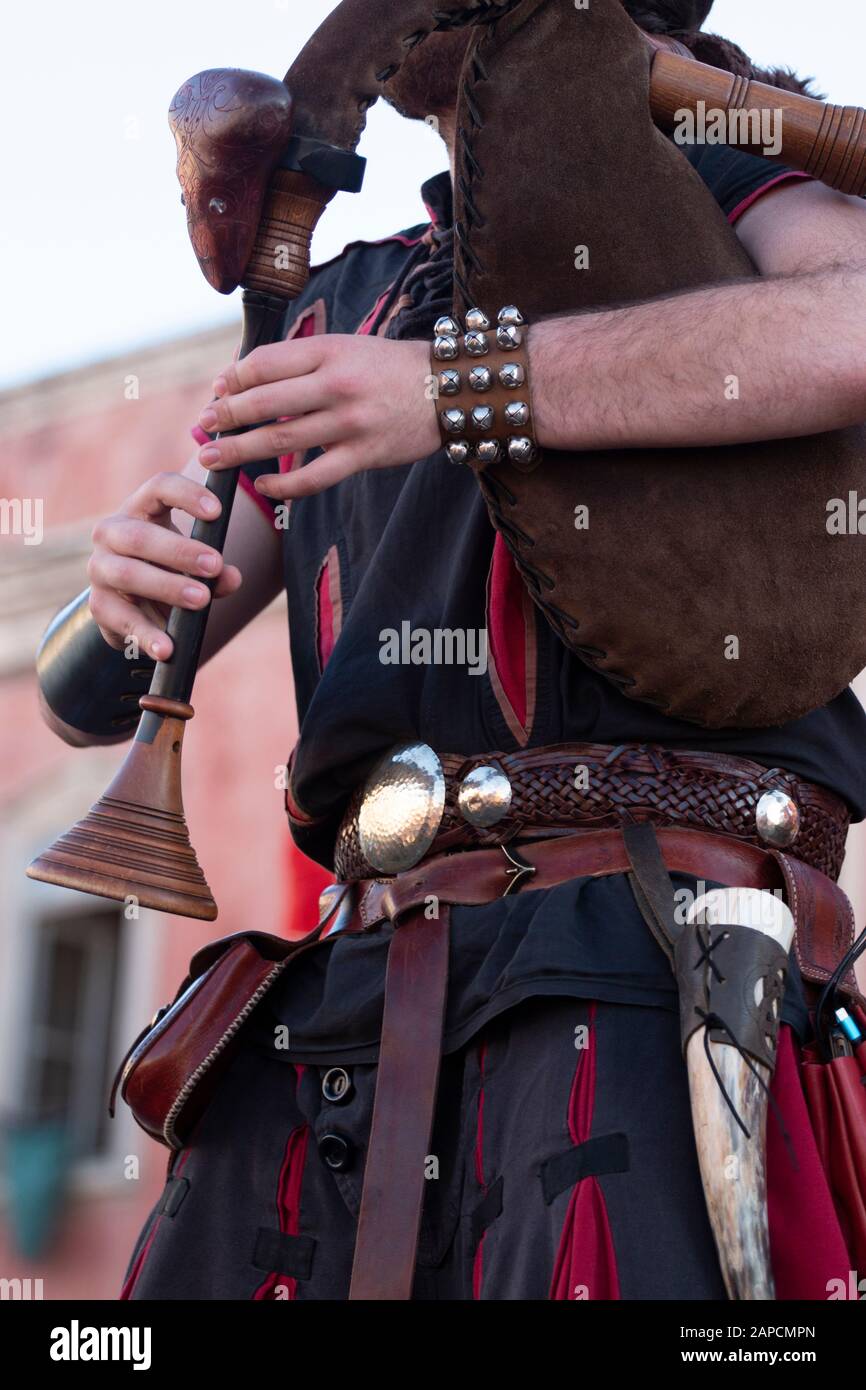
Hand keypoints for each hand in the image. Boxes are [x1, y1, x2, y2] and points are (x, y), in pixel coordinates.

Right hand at [87, 473, 241, 660]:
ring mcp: (100, 568)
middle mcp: (112, 533)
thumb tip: (232, 577)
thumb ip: (215, 570)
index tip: (217, 510)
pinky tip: (168, 648)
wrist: (133, 605)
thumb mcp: (195, 566)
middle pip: (140, 535)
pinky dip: (147, 634)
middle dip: (180, 550)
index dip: (186, 494)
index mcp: (140, 510)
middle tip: (215, 564)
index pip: (159, 487)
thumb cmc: (169, 570)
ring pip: (129, 574)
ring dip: (167, 586)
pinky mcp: (98, 605)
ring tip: (201, 599)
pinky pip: (122, 619)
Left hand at [195, 334, 439, 498]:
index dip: (232, 380)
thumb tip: (244, 380)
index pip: (264, 364)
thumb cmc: (389, 368)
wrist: (448, 388)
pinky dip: (283, 485)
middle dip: (225, 417)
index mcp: (328, 351)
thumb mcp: (346, 348)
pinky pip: (314, 477)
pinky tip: (262, 485)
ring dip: (239, 451)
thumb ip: (302, 362)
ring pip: (281, 439)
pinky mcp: (364, 455)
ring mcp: (350, 422)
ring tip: (211, 459)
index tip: (216, 393)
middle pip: (263, 403)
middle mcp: (336, 384)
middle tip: (202, 428)